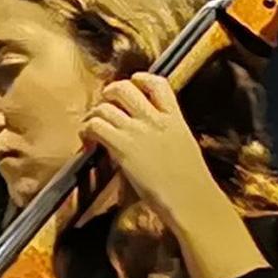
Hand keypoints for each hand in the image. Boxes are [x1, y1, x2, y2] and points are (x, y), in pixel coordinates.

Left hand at [79, 72, 226, 231]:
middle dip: (110, 92)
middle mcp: (155, 119)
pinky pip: (95, 126)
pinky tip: (88, 141)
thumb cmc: (190, 183)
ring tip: (91, 125)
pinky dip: (87, 130)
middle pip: (125, 88)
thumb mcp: (184, 146)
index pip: (158, 83)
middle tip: (105, 104)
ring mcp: (138, 131)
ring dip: (94, 113)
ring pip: (105, 106)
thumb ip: (167, 132)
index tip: (133, 83)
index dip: (141, 78)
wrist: (189, 199)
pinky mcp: (122, 147)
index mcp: (175, 118)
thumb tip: (148, 134)